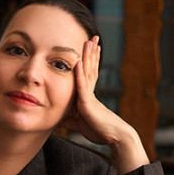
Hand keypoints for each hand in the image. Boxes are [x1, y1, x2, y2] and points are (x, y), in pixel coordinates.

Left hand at [61, 37, 148, 173]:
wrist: (115, 138)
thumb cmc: (100, 132)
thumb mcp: (79, 124)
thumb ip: (69, 119)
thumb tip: (58, 119)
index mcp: (88, 97)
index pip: (89, 74)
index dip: (90, 61)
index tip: (91, 48)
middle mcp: (90, 93)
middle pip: (90, 68)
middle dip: (91, 53)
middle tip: (93, 37)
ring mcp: (89, 96)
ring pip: (88, 72)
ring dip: (88, 56)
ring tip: (89, 40)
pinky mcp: (88, 103)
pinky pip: (83, 86)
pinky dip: (80, 74)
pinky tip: (79, 62)